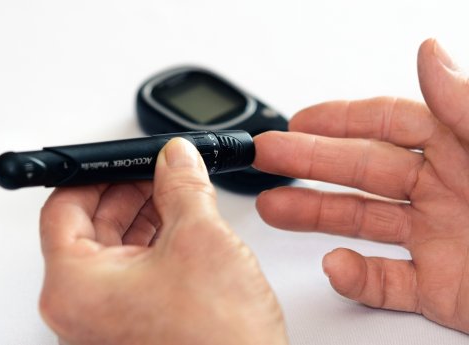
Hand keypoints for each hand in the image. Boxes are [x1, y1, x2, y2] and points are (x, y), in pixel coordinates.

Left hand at [39, 138, 287, 344]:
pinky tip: (182, 223)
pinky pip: (135, 269)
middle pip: (90, 226)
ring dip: (145, 213)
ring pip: (116, 247)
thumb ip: (183, 186)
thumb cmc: (219, 341)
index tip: (125, 160)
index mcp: (77, 287)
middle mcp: (83, 307)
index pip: (63, 208)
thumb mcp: (200, 239)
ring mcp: (109, 318)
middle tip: (159, 169)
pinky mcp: (136, 322)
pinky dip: (156, 241)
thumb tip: (176, 157)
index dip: (96, 175)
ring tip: (177, 191)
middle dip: (128, 191)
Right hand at [254, 39, 468, 332]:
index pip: (388, 124)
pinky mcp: (441, 290)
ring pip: (362, 222)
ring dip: (314, 216)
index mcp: (463, 149)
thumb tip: (430, 55)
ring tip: (273, 208)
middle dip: (308, 163)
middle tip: (267, 158)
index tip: (298, 120)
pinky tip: (336, 266)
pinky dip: (357, 277)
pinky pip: (387, 281)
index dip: (339, 120)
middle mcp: (445, 190)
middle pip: (361, 171)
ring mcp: (439, 240)